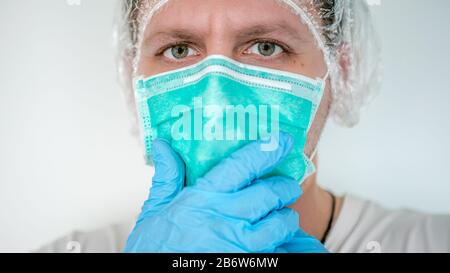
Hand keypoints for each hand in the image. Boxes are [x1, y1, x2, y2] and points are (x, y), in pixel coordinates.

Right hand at [124, 132, 326, 252]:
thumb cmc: (156, 249)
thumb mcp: (155, 212)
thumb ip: (167, 177)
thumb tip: (163, 145)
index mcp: (202, 200)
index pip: (241, 166)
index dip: (266, 150)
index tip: (282, 140)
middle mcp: (223, 220)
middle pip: (269, 194)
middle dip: (285, 187)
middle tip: (287, 187)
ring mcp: (239, 247)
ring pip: (280, 225)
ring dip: (286, 218)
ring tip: (282, 216)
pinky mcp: (247, 265)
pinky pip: (278, 252)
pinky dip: (284, 245)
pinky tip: (277, 243)